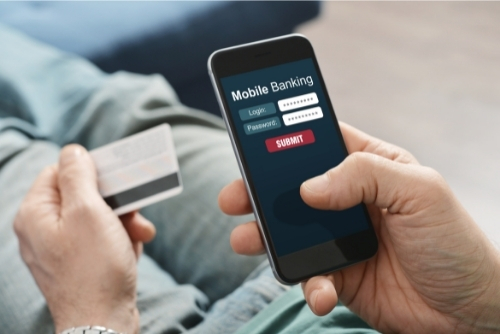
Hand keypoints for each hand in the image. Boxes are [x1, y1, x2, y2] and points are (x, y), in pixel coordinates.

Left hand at [14, 145, 155, 333]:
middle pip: (83, 196)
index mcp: (36, 214)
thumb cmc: (94, 266)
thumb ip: (78, 174)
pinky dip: (120, 241)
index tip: (116, 177)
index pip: (59, 172)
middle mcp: (43, 230)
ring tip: (140, 235)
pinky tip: (131, 251)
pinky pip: (101, 240)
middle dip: (115, 202)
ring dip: (123, 222)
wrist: (103, 322)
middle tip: (134, 211)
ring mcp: (61, 250)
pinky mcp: (79, 265)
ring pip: (97, 219)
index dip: (90, 171)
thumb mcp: (87, 211)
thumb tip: (73, 150)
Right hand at [219, 122, 499, 332]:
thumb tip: (309, 188)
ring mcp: (339, 238)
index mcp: (368, 167)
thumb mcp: (420, 192)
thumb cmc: (455, 242)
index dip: (285, 138)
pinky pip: (309, 276)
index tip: (253, 138)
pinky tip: (321, 292)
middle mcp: (348, 200)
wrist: (468, 311)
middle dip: (259, 191)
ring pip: (289, 232)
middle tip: (234, 197)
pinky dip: (308, 285)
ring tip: (246, 240)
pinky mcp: (338, 274)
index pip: (318, 142)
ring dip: (265, 237)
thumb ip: (365, 175)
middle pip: (292, 188)